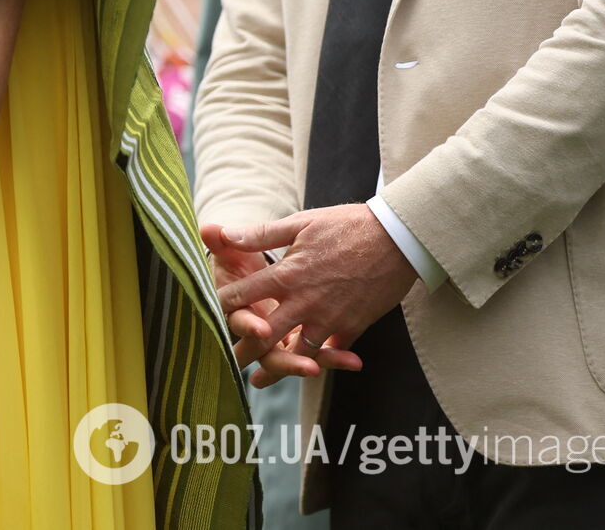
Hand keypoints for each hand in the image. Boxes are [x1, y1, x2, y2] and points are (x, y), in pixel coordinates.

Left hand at [201, 222, 357, 387]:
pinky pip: (331, 350)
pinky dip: (319, 361)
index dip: (222, 306)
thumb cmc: (345, 225)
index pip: (243, 295)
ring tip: (258, 380)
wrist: (398, 238)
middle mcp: (305, 302)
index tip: (206, 315)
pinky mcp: (353, 326)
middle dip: (243, 351)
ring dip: (278, 367)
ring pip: (298, 352)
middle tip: (224, 364)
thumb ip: (258, 234)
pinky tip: (306, 370)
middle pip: (266, 334)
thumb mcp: (300, 223)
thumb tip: (219, 231)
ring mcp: (330, 318)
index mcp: (287, 275)